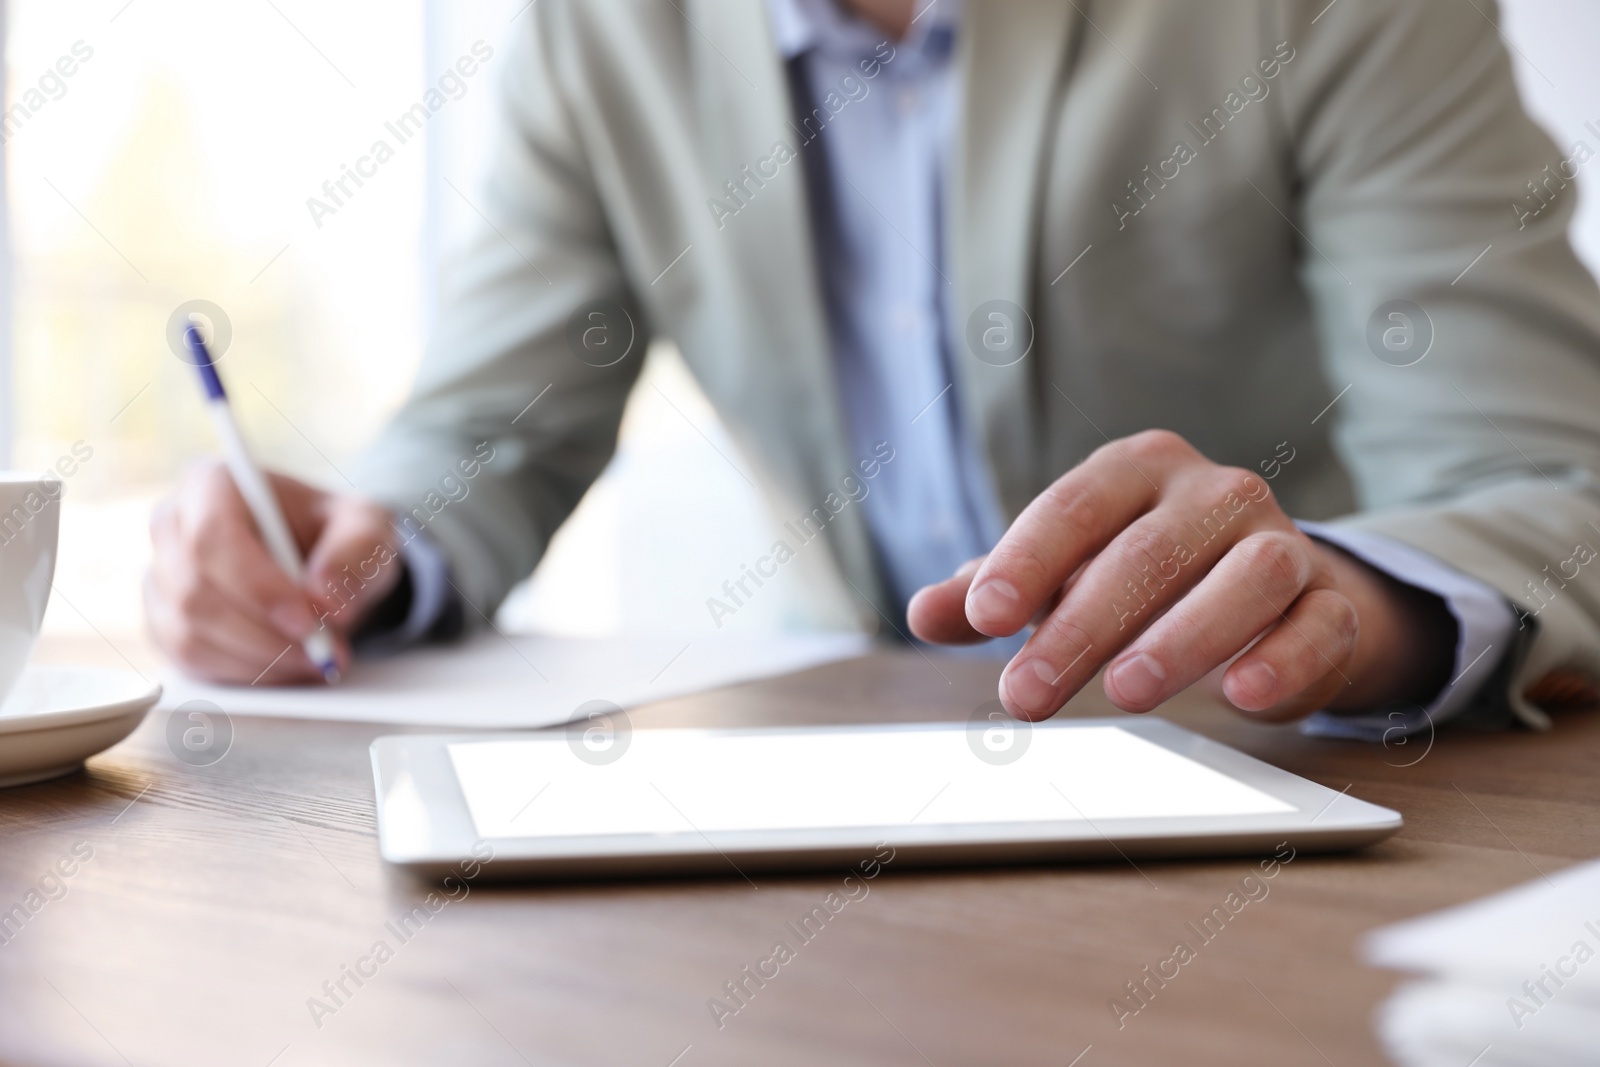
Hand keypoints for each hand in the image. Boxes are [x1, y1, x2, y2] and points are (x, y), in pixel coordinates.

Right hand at [146, 462, 402, 684]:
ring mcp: (161, 577)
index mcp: (212, 484)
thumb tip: (324, 598)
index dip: (258, 586)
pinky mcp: (164, 623)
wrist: (326, 565)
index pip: (213, 536)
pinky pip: (189, 660)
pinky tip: (287, 668)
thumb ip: (354, 553)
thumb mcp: (367, 529)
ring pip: (189, 632)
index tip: (309, 620)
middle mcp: (173, 526)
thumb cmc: (339, 537)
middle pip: (196, 591)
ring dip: (258, 659)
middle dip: (265, 633)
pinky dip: (243, 674)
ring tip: (316, 661)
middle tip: (324, 652)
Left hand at [907, 430, 1455, 721]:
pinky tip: (1240, 696)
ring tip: (1126, 693)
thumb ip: (990, 593)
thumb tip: (924, 613)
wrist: (1271, 598)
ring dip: (1183, 637)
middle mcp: (1215, 494)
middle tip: (1027, 693)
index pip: (1074, 507)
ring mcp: (1283, 544)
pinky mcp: (1332, 605)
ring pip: (1245, 578)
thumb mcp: (1062, 577)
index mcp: (1137, 471)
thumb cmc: (1142, 578)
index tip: (984, 619)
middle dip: (1082, 626)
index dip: (1026, 561)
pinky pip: (1319, 625)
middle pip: (1148, 552)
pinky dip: (1282, 659)